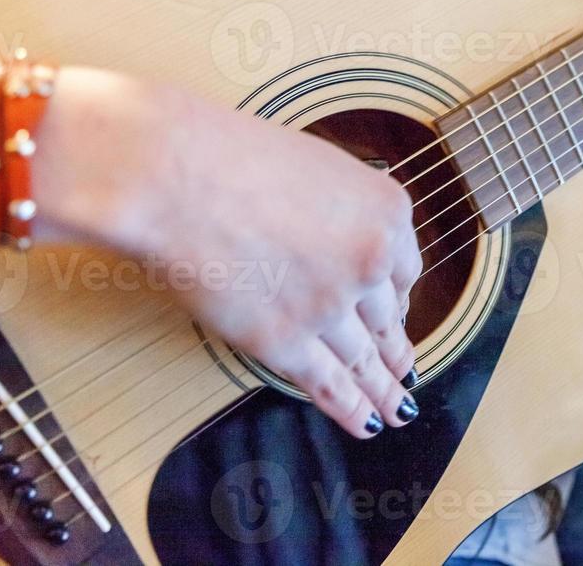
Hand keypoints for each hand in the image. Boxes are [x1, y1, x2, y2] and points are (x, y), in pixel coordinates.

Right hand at [35, 69, 423, 438]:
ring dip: (382, 389)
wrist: (175, 175)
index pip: (405, 270)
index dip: (397, 299)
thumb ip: (346, 211)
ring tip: (394, 408)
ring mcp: (331, 305)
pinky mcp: (287, 341)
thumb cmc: (230, 158)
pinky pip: (330, 384)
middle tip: (406, 373)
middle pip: (388, 319)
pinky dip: (351, 409)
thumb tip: (347, 240)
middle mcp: (371, 261)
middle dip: (396, 351)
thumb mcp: (319, 169)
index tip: (396, 316)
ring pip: (365, 360)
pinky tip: (366, 423)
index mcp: (387, 212)